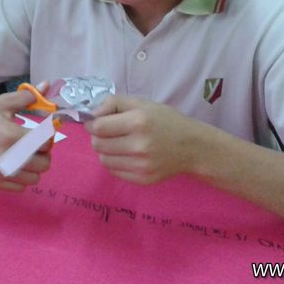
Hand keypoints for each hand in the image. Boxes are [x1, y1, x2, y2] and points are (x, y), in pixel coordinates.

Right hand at [0, 89, 51, 191]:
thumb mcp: (2, 103)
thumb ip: (27, 96)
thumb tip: (46, 86)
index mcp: (11, 135)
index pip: (46, 142)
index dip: (47, 136)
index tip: (41, 132)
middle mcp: (8, 157)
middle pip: (45, 163)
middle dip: (43, 153)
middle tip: (34, 145)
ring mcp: (0, 172)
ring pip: (35, 177)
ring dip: (34, 166)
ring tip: (25, 156)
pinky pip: (21, 187)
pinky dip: (22, 177)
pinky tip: (15, 165)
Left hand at [85, 95, 211, 184]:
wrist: (192, 147)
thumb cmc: (166, 121)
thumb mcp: (142, 103)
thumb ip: (114, 103)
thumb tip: (91, 115)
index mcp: (138, 122)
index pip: (98, 127)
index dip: (92, 124)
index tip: (96, 122)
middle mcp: (139, 145)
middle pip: (98, 144)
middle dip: (98, 137)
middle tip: (109, 133)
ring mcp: (141, 165)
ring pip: (103, 159)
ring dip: (106, 151)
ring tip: (120, 144)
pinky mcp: (142, 180)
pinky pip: (114, 171)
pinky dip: (116, 163)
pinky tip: (128, 155)